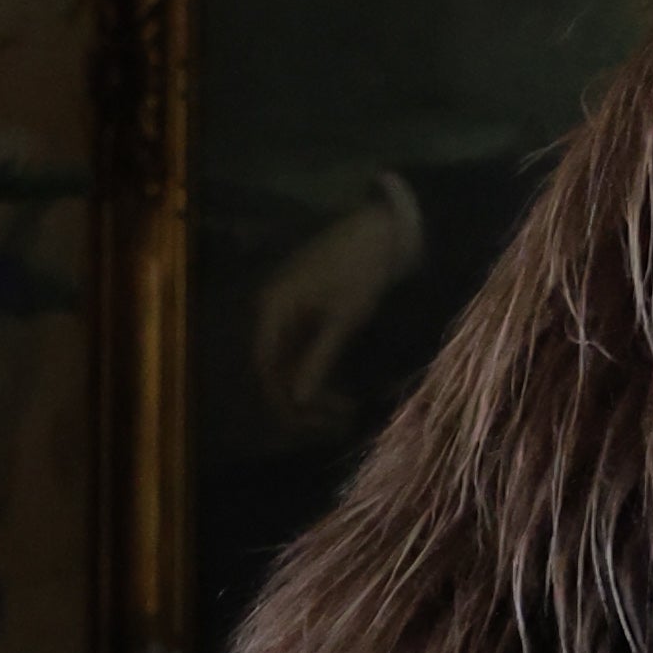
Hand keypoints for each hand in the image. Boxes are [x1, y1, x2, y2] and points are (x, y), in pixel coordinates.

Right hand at [247, 176, 422, 430]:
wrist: (386, 227)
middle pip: (277, 368)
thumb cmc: (363, 268)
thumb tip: (297, 399)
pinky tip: (344, 389)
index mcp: (273, 309)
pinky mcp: (312, 311)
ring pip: (293, 362)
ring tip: (347, 410)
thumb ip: (318, 358)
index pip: (266, 367)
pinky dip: (323, 371)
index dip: (285, 401)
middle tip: (338, 422)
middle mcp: (274, 310)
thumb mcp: (344, 318)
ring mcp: (292, 310)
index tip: (315, 424)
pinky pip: (308, 350)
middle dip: (303, 399)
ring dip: (315, 389)